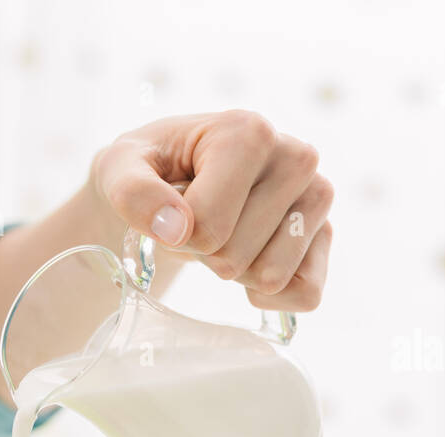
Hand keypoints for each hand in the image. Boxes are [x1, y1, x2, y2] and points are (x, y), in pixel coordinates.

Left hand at [91, 110, 332, 310]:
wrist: (174, 174)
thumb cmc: (148, 169)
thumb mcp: (119, 169)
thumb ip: (133, 193)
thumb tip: (175, 229)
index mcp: (249, 132)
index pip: (207, 226)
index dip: (174, 236)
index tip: (171, 210)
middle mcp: (297, 157)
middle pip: (233, 257)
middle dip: (203, 253)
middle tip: (198, 221)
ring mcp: (317, 197)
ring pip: (269, 278)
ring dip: (233, 272)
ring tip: (225, 231)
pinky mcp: (325, 235)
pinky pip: (305, 294)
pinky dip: (267, 297)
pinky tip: (250, 264)